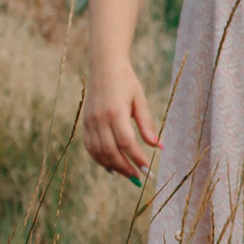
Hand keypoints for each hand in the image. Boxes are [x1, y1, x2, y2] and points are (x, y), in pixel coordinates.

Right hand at [83, 61, 161, 176]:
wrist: (104, 66)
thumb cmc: (126, 82)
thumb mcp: (140, 100)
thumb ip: (147, 124)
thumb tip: (158, 146)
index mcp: (115, 112)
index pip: (126, 142)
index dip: (137, 158)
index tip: (148, 168)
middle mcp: (100, 119)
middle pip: (111, 151)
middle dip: (126, 167)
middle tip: (139, 177)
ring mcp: (90, 121)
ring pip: (98, 152)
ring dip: (113, 166)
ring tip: (127, 174)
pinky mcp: (85, 122)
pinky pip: (90, 146)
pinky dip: (99, 159)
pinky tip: (111, 166)